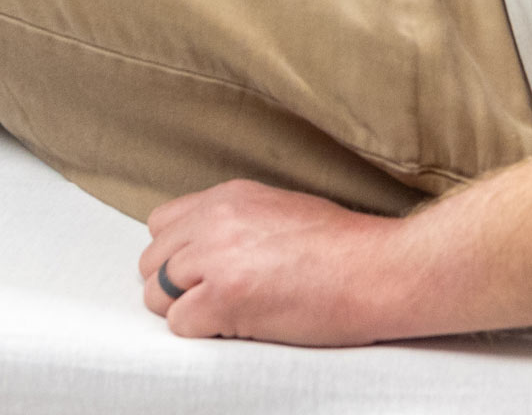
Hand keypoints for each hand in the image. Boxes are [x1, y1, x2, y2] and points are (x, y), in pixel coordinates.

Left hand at [139, 179, 413, 345]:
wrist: (379, 270)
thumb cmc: (346, 249)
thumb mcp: (280, 212)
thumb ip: (235, 223)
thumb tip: (206, 251)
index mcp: (228, 197)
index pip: (162, 226)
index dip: (179, 257)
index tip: (206, 274)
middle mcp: (214, 220)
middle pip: (152, 262)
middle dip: (177, 287)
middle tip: (218, 300)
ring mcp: (215, 258)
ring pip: (157, 296)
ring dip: (187, 311)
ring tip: (232, 315)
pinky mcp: (223, 297)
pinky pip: (180, 325)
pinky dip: (204, 334)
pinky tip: (242, 327)